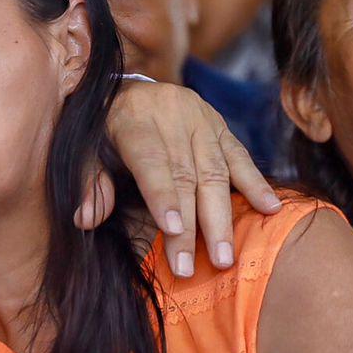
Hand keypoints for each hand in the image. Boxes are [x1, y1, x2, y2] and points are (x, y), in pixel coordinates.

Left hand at [84, 81, 279, 274]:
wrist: (121, 85)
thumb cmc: (100, 128)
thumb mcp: (82, 147)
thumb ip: (87, 179)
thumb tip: (87, 218)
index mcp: (133, 117)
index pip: (151, 161)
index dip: (163, 196)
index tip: (173, 230)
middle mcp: (171, 113)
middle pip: (186, 174)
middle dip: (193, 225)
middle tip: (196, 266)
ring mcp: (200, 117)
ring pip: (216, 170)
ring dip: (223, 217)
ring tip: (226, 256)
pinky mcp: (219, 123)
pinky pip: (240, 155)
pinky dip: (256, 184)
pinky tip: (270, 209)